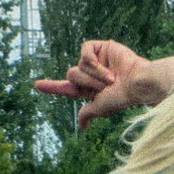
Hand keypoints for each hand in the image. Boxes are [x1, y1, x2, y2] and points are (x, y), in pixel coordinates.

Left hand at [34, 40, 156, 127]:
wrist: (136, 82)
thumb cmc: (121, 97)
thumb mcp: (100, 108)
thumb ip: (87, 112)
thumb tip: (81, 125)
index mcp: (89, 90)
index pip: (66, 88)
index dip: (52, 86)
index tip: (37, 85)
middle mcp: (91, 75)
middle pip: (71, 75)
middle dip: (86, 82)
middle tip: (106, 86)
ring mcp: (96, 61)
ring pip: (78, 64)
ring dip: (94, 74)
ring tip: (111, 78)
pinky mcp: (101, 48)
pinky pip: (84, 50)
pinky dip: (91, 59)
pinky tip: (103, 63)